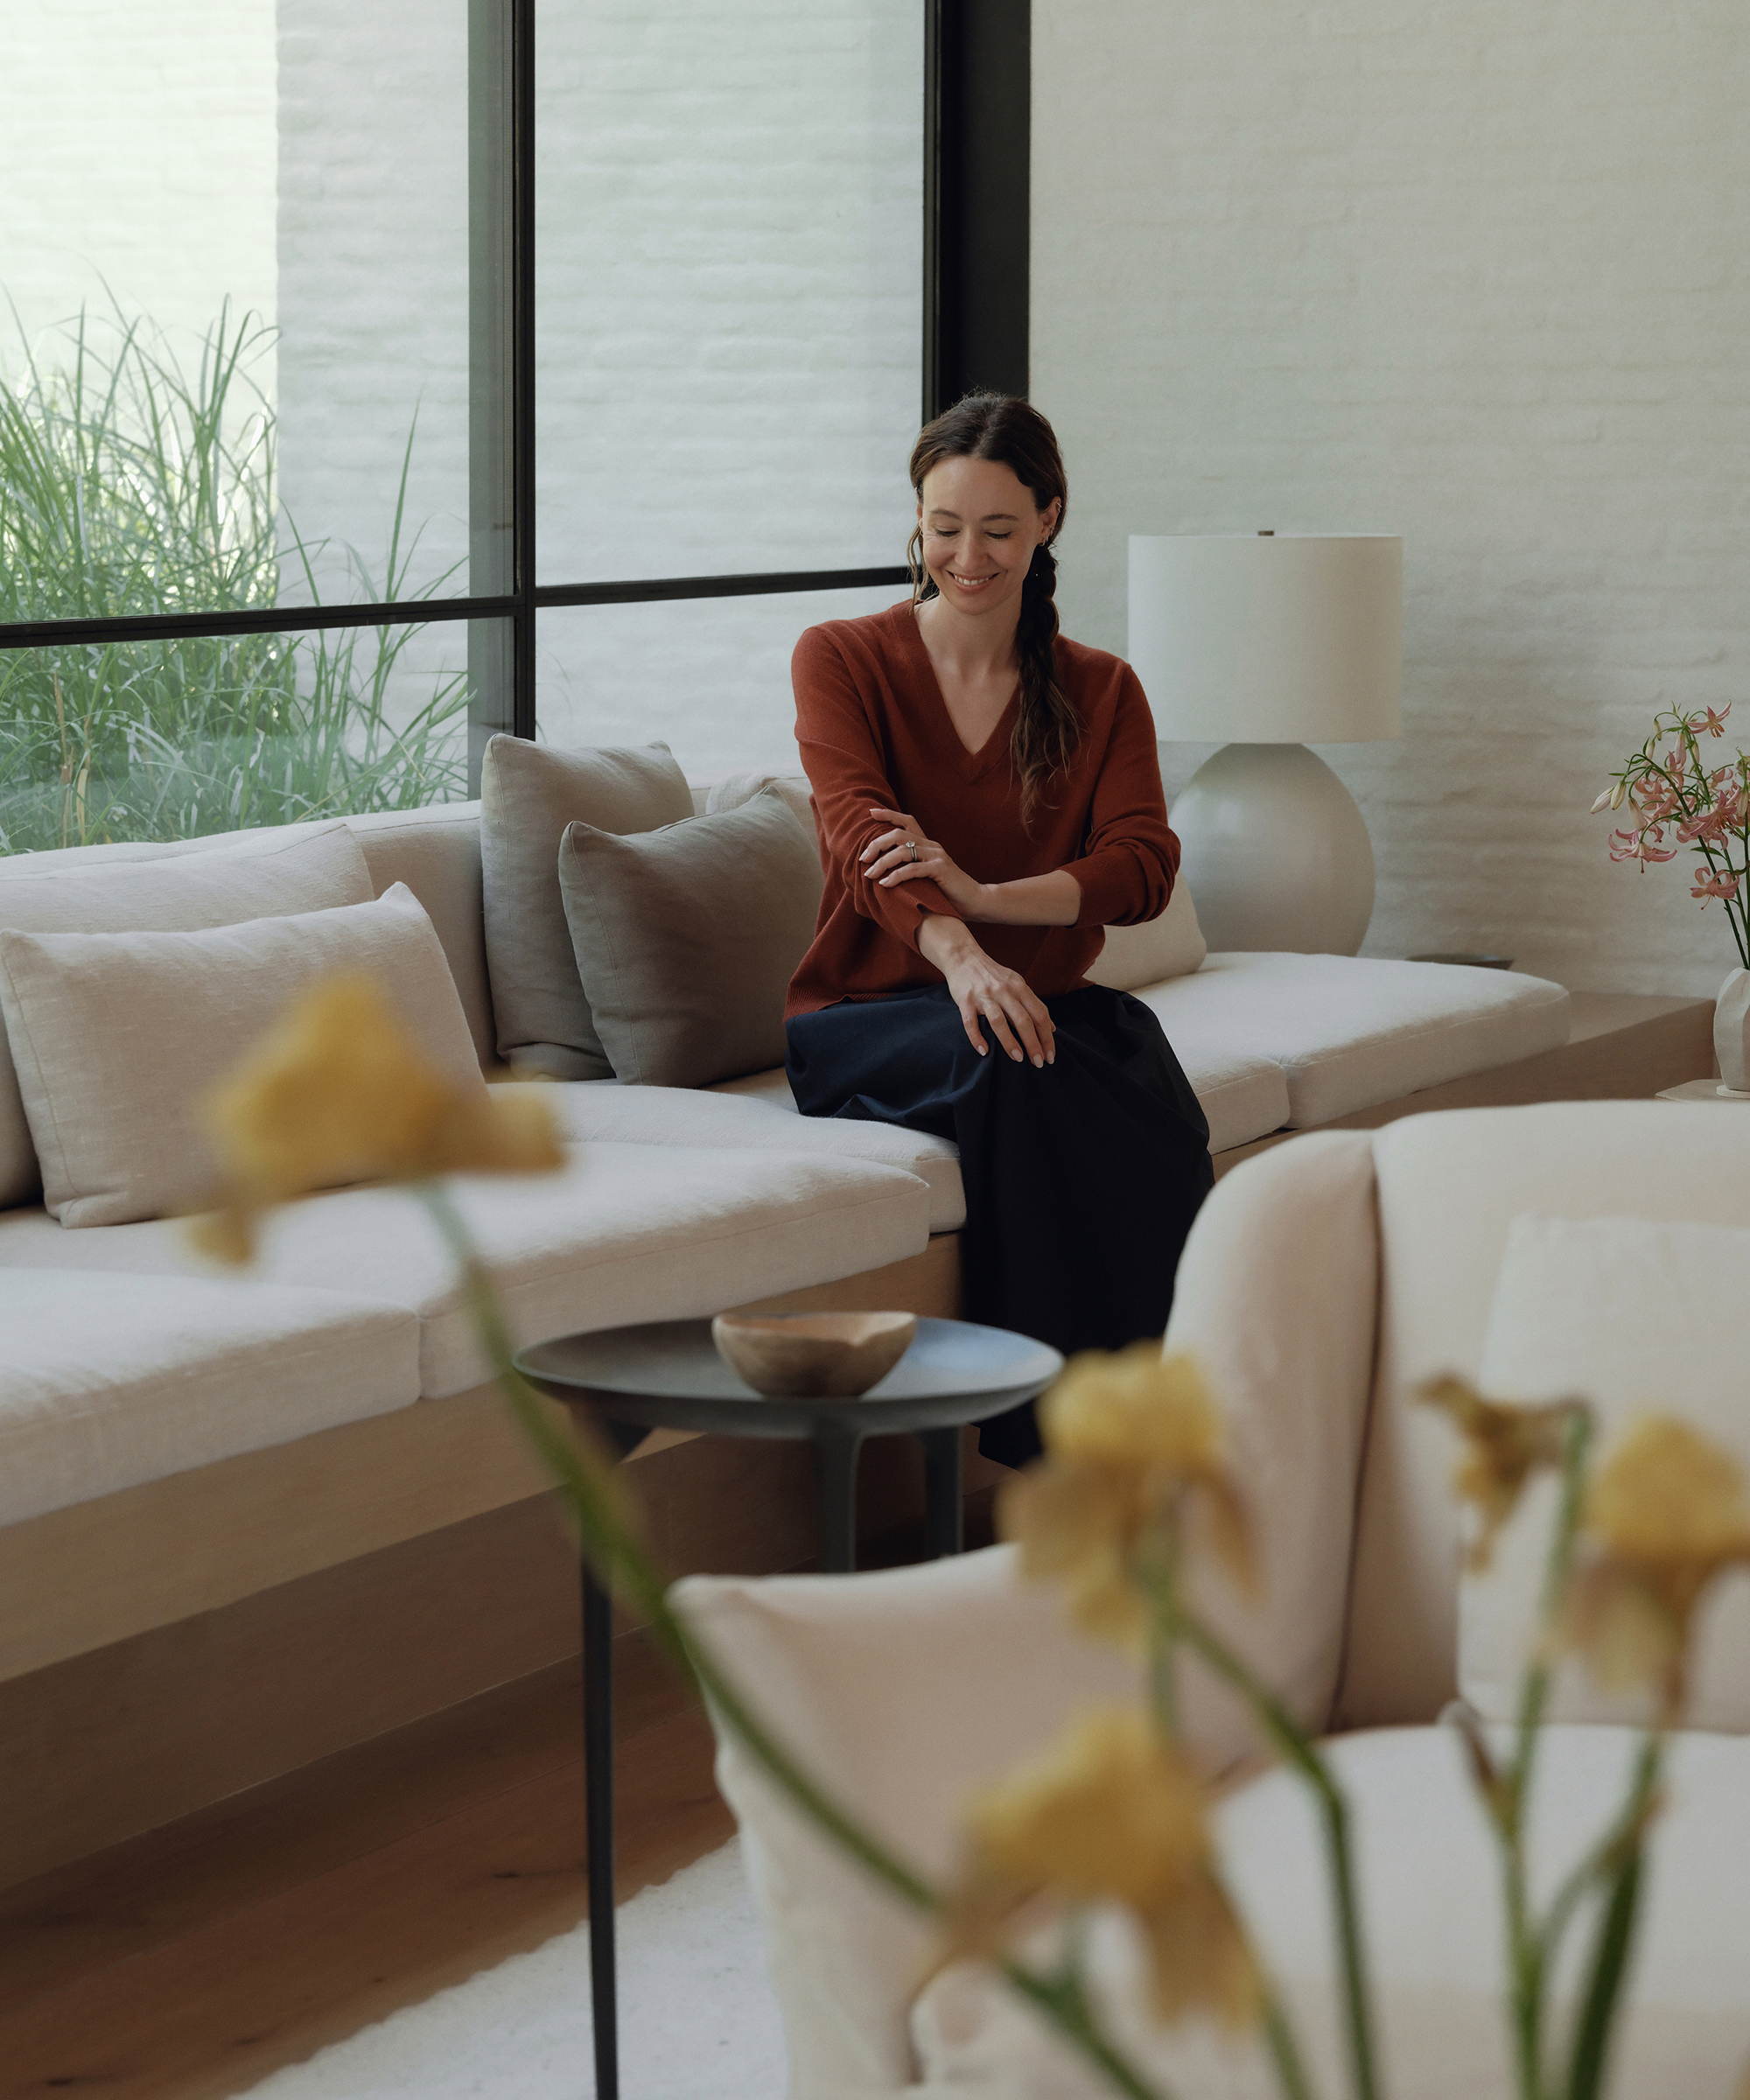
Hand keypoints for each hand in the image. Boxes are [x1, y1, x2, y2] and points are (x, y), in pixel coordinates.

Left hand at [861, 806, 985, 916]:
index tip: (870, 813)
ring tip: (870, 874)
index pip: (907, 821)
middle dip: (877, 844)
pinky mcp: (941, 869)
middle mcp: (931, 845)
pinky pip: (913, 869)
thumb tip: (883, 870)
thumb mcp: (926, 875)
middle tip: (864, 858)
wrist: (973, 900)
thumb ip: (911, 867)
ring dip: (883, 862)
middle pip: (898, 835)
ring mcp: (937, 856)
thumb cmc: (946, 891)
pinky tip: (885, 884)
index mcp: (927, 844)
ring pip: (903, 851)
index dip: (888, 814)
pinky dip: (896, 876)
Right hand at [916, 918, 1055, 1066]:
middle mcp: (1004, 991)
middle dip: (1033, 1043)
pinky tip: (984, 1051)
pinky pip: (970, 1023)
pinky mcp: (965, 1000)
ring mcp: (984, 996)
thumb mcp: (1017, 983)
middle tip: (1039, 1063)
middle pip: (1023, 1020)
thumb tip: (1050, 1028)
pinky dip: (976, 1038)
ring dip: (1010, 1042)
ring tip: (1018, 1059)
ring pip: (999, 1022)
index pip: (1039, 1014)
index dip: (1046, 1036)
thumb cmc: (992, 975)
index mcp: (1019, 987)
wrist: (963, 957)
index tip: (1050, 1055)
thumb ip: (1033, 1004)